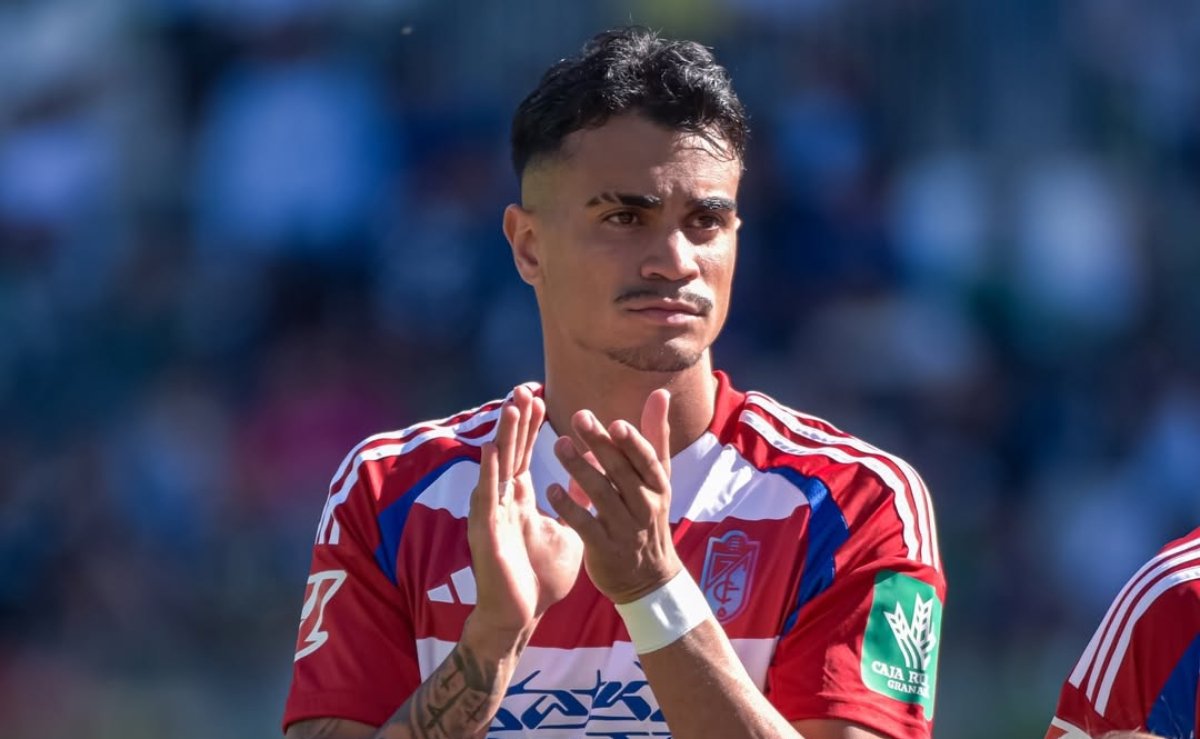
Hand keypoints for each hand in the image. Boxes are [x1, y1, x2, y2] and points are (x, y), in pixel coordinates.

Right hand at [467, 385, 583, 643]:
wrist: (521, 616)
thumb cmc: (540, 577)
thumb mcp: (566, 532)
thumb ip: (572, 504)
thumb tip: (587, 480)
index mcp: (520, 499)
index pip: (524, 454)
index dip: (529, 426)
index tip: (537, 396)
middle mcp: (503, 500)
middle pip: (509, 452)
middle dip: (515, 421)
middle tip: (521, 388)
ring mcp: (492, 514)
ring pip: (496, 468)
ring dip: (503, 437)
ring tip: (510, 408)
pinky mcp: (485, 532)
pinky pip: (487, 498)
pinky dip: (489, 473)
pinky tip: (491, 451)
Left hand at [546, 389, 682, 603]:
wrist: (648, 578)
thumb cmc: (648, 516)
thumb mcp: (657, 478)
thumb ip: (655, 436)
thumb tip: (660, 393)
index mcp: (657, 485)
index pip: (646, 459)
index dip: (632, 442)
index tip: (614, 423)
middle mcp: (644, 505)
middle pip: (620, 471)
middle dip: (600, 444)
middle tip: (578, 418)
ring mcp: (624, 528)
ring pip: (600, 494)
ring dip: (579, 468)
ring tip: (558, 444)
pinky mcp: (604, 548)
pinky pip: (585, 524)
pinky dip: (569, 506)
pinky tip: (551, 488)